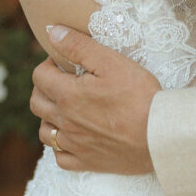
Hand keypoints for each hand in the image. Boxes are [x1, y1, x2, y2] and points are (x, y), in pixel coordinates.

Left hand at [29, 25, 160, 173]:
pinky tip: (74, 136)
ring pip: (45, 132)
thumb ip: (78, 46)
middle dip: (45, 87)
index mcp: (67, 96)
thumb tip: (53, 33)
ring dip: (49, 116)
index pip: (39, 76)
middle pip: (37, 103)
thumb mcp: (110, 62)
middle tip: (65, 80)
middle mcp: (65, 122)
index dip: (49, 63)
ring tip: (68, 107)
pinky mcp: (87, 162)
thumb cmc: (138, 95)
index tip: (66, 62)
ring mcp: (74, 145)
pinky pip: (60, 157)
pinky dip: (61, 146)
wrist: (158, 134)